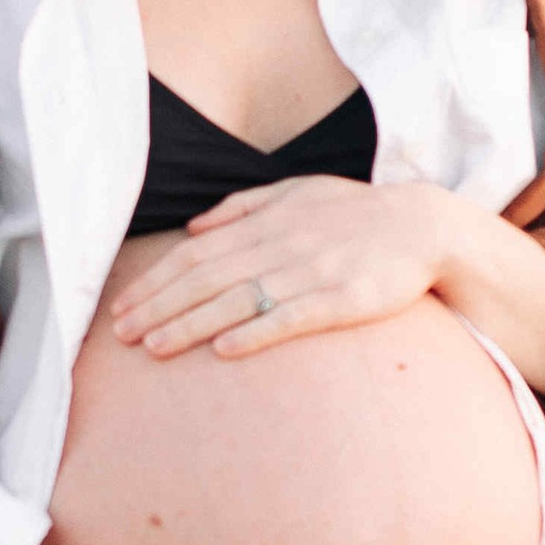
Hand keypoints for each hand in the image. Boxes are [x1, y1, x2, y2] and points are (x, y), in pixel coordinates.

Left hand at [110, 174, 451, 359]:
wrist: (425, 228)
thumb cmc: (357, 214)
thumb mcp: (299, 192)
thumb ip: (243, 207)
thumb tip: (193, 228)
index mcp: (267, 221)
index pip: (196, 254)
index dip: (155, 281)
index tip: (122, 306)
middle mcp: (281, 245)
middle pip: (206, 278)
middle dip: (158, 306)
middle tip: (119, 334)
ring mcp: (311, 273)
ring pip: (238, 301)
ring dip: (190, 325)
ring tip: (153, 347)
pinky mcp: (342, 301)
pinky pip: (291, 319)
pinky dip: (255, 334)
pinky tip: (223, 352)